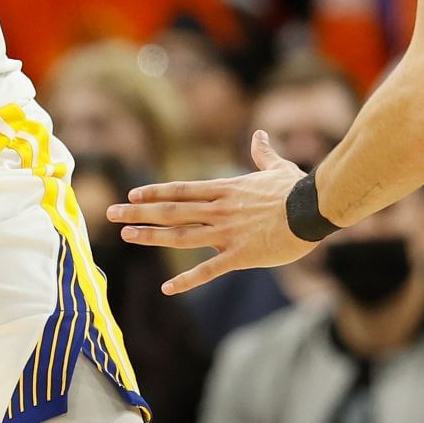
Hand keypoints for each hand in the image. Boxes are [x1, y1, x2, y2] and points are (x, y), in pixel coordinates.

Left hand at [106, 130, 315, 294]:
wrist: (312, 209)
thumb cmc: (297, 188)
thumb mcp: (276, 167)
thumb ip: (262, 153)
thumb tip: (259, 135)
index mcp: (225, 190)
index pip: (180, 190)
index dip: (153, 193)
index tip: (131, 195)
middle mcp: (218, 209)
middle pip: (171, 210)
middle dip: (138, 212)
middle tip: (111, 214)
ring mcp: (227, 232)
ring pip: (181, 236)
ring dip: (151, 236)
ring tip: (127, 237)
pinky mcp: (240, 255)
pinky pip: (208, 270)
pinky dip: (186, 280)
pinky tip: (167, 288)